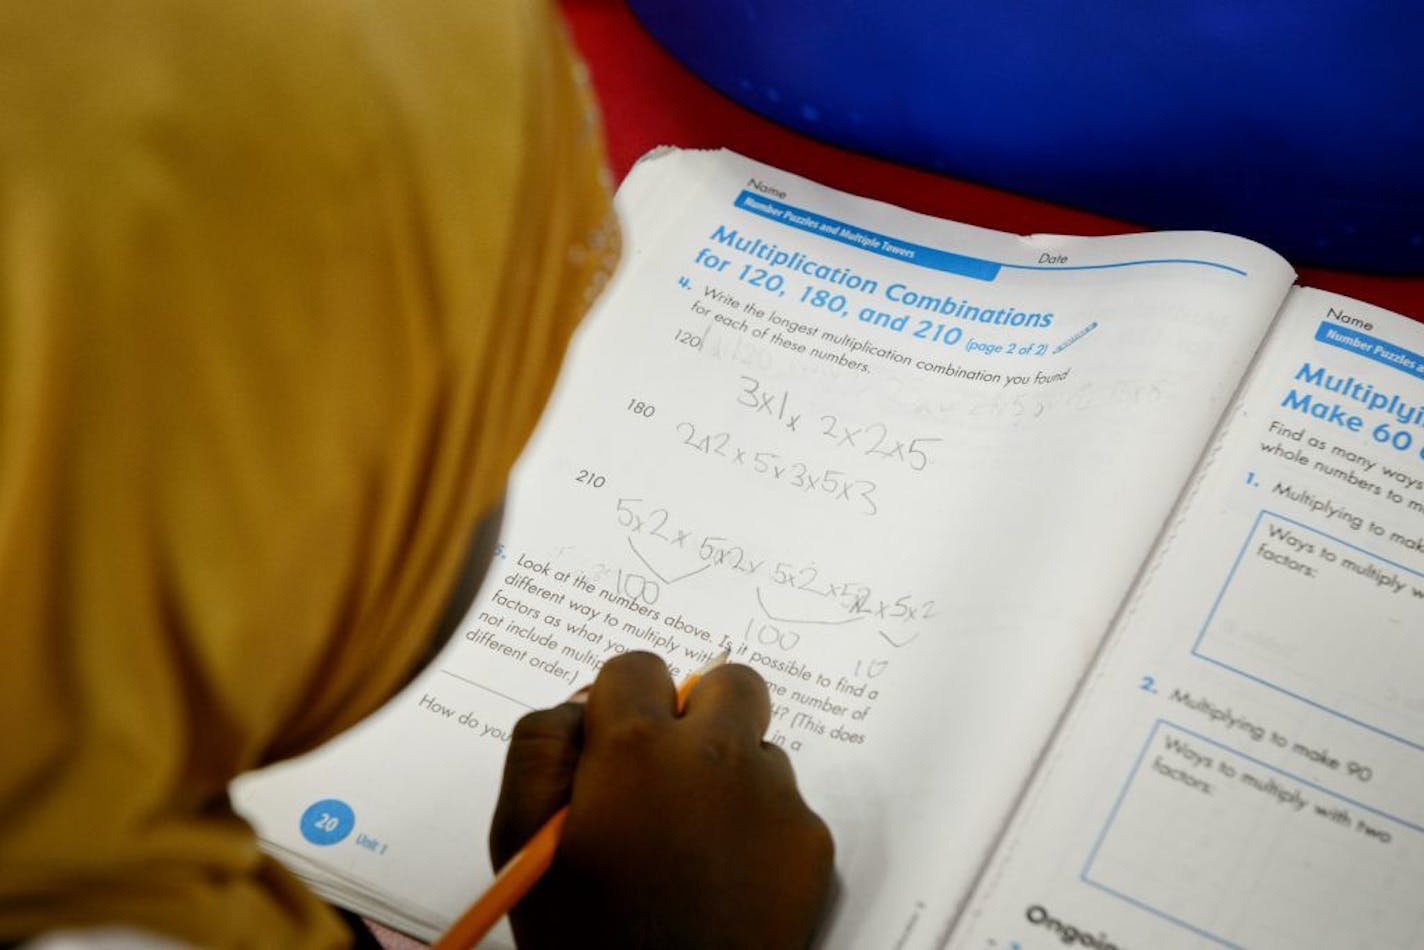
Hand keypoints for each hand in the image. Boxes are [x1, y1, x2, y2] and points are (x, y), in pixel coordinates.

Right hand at [489, 651, 834, 948]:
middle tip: (671, 768)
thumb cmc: (585, 934)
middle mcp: (716, 756)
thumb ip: (541, 746)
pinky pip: (786, 805)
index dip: (621, 704)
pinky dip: (759, 829)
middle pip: (729, 684)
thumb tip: (581, 705)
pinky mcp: (811, 842)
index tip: (616, 745)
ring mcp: (774, 797)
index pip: (638, 666)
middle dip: (699, 712)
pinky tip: (726, 877)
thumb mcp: (520, 837)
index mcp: (637, 748)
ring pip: (757, 749)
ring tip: (692, 843)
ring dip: (728, 776)